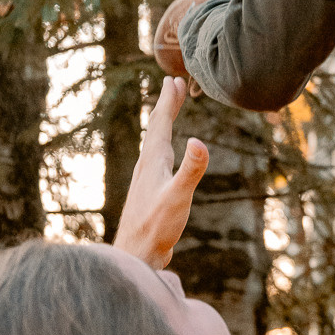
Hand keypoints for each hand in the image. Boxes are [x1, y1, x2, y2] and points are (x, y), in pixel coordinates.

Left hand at [115, 76, 208, 268]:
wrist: (135, 254)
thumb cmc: (156, 227)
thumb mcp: (179, 196)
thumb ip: (191, 169)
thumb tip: (198, 141)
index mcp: (153, 161)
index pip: (161, 122)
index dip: (168, 101)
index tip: (174, 80)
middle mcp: (147, 165)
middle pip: (156, 128)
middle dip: (166, 105)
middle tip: (172, 84)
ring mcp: (146, 179)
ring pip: (154, 142)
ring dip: (163, 123)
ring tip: (168, 113)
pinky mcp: (149, 192)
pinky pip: (156, 158)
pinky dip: (163, 145)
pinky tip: (165, 156)